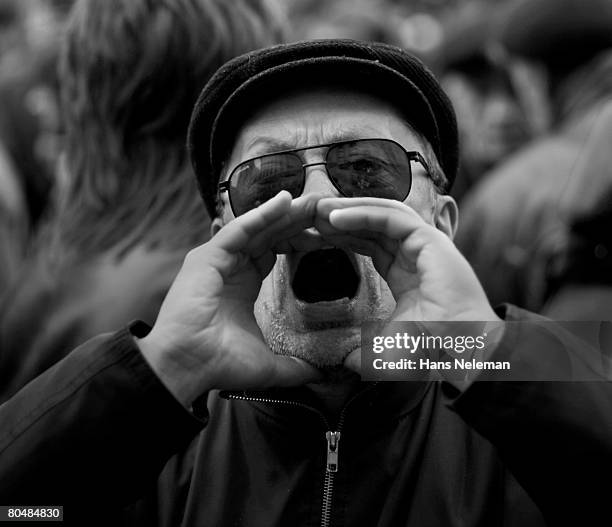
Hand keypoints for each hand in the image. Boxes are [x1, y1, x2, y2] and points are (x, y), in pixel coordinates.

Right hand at [138, 191, 322, 406]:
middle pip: (269, 235)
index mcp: (243, 285)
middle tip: (325, 208)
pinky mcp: (207, 256)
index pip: (275, 252)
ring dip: (285, 214)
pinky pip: (239, 229)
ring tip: (312, 202)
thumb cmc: (221, 365)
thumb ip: (297, 365)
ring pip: (257, 228)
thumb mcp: (269, 364)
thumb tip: (323, 374)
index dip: (300, 242)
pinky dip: (261, 215)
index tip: (327, 235)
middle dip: (296, 222)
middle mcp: (230, 267)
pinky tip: (285, 202)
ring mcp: (217, 259)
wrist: (187, 366)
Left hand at [316, 197, 501, 371]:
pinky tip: (336, 217)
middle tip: (311, 215)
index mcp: (404, 271)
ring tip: (319, 209)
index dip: (344, 236)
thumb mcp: (389, 344)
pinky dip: (362, 213)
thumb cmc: (433, 347)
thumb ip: (366, 350)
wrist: (463, 348)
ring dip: (349, 209)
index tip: (316, 233)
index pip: (370, 243)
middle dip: (342, 217)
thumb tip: (346, 363)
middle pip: (373, 224)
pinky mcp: (429, 239)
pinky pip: (390, 218)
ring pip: (381, 213)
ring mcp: (424, 243)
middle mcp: (414, 253)